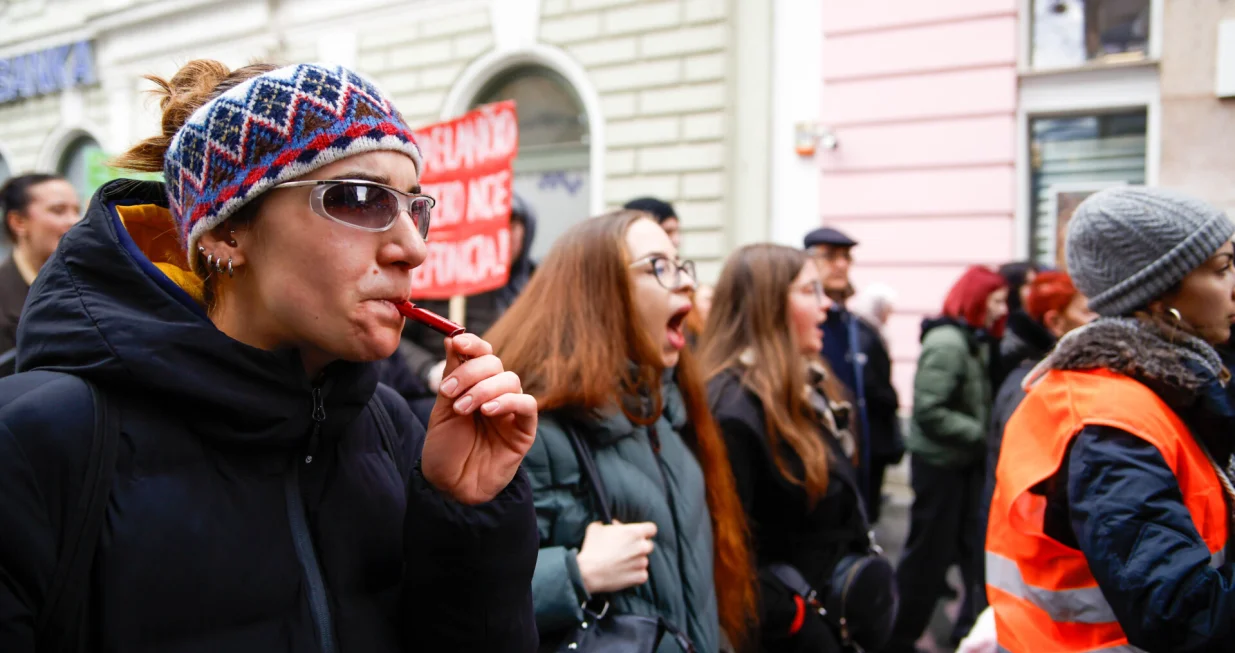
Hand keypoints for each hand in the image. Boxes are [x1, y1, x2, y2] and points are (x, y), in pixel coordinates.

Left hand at [422, 334, 537, 504]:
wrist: (450, 487)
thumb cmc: (445, 448)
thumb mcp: (442, 408)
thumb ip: (452, 375)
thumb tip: (453, 338)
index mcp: (475, 385)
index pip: (482, 354)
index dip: (473, 343)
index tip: (457, 341)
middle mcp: (496, 393)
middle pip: (495, 364)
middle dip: (471, 372)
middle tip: (449, 391)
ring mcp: (511, 411)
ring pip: (510, 380)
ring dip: (483, 389)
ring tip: (463, 408)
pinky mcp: (525, 429)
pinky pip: (527, 405)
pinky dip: (507, 401)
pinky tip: (488, 411)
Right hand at [576, 520, 656, 593]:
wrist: (587, 572)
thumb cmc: (591, 548)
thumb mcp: (596, 527)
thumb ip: (608, 524)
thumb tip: (615, 525)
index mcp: (634, 532)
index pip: (652, 528)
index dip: (645, 531)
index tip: (638, 534)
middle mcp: (641, 547)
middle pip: (648, 545)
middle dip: (639, 547)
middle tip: (626, 550)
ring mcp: (641, 562)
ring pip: (644, 560)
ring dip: (636, 561)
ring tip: (622, 563)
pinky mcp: (639, 577)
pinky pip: (642, 574)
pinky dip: (636, 574)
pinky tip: (624, 573)